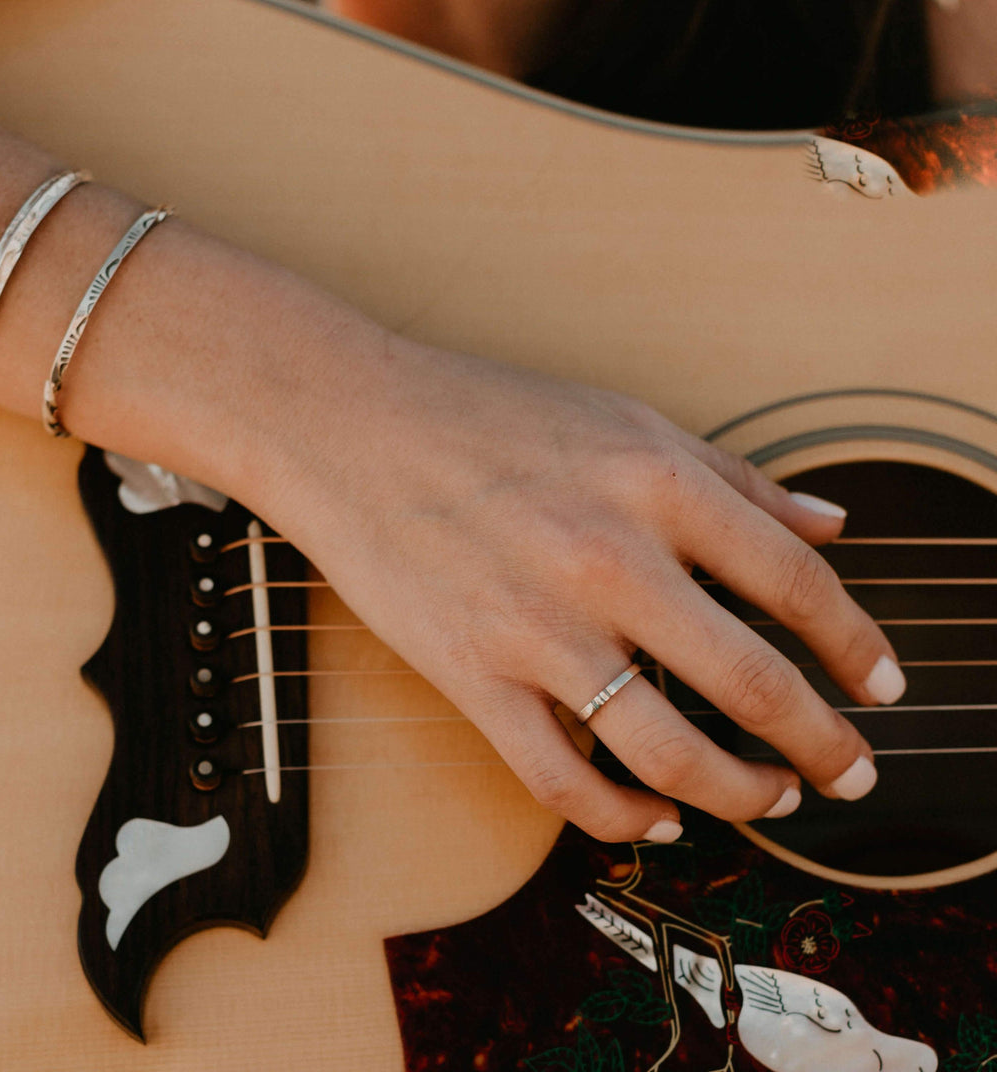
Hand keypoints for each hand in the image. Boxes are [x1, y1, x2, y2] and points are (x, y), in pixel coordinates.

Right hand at [234, 331, 902, 842]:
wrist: (352, 426)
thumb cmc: (486, 415)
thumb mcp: (626, 420)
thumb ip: (736, 477)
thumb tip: (830, 522)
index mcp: (656, 483)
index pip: (794, 585)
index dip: (856, 647)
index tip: (880, 685)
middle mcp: (609, 560)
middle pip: (754, 685)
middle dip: (824, 747)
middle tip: (852, 774)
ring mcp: (537, 627)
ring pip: (670, 754)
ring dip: (743, 794)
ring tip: (772, 798)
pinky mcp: (473, 676)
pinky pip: (565, 780)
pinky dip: (625, 818)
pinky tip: (659, 817)